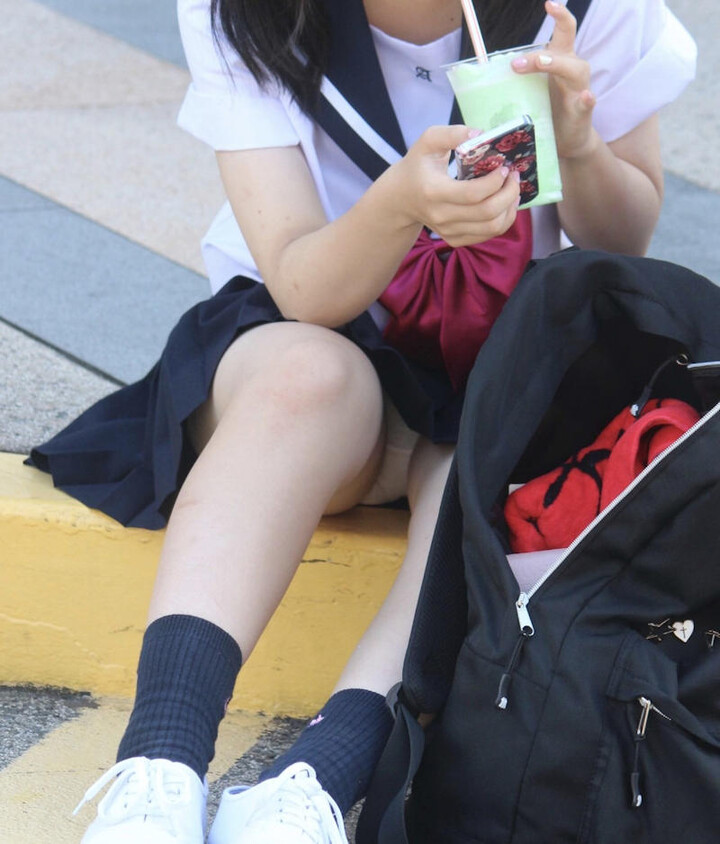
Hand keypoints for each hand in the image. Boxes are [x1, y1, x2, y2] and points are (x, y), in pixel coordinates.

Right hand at [386, 125, 520, 246]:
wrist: (401, 198)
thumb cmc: (418, 165)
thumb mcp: (428, 141)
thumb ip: (452, 133)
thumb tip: (480, 134)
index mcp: (434, 191)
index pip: (473, 194)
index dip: (496, 181)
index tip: (504, 167)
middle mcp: (441, 216)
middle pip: (487, 213)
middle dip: (509, 193)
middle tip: (513, 177)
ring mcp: (448, 231)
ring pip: (492, 228)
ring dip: (510, 208)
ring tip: (512, 190)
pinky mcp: (455, 239)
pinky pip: (487, 235)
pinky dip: (503, 220)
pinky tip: (504, 204)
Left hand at [511, 0, 596, 159]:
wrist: (568, 140)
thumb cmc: (549, 111)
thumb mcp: (532, 90)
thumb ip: (518, 77)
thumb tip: (483, 70)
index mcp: (560, 61)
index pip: (563, 31)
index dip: (559, 14)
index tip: (548, 3)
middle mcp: (572, 70)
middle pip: (566, 46)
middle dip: (550, 39)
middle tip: (523, 52)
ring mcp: (579, 89)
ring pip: (575, 70)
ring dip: (557, 65)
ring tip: (542, 64)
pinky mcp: (582, 111)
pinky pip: (587, 102)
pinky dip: (586, 98)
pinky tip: (584, 96)